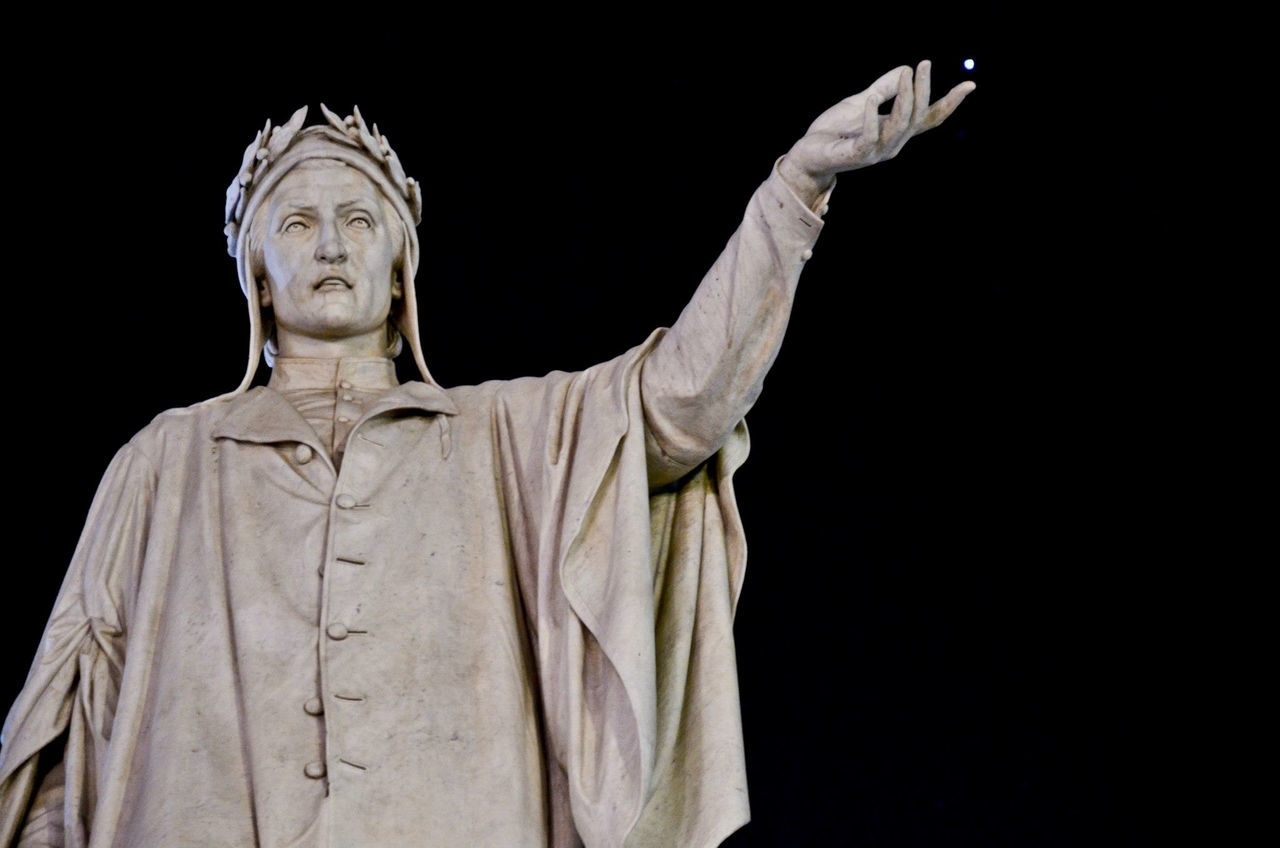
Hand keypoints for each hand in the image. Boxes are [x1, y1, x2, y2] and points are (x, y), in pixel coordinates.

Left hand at [778, 60, 975, 206]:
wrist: (807, 157)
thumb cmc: (833, 132)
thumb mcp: (859, 103)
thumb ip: (881, 89)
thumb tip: (904, 68)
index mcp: (895, 132)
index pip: (929, 119)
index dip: (949, 103)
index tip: (970, 85)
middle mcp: (891, 144)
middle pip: (917, 117)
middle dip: (923, 90)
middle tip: (923, 64)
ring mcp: (876, 152)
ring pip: (900, 125)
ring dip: (904, 98)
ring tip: (903, 74)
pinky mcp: (857, 155)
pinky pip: (870, 137)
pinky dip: (872, 116)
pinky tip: (871, 98)